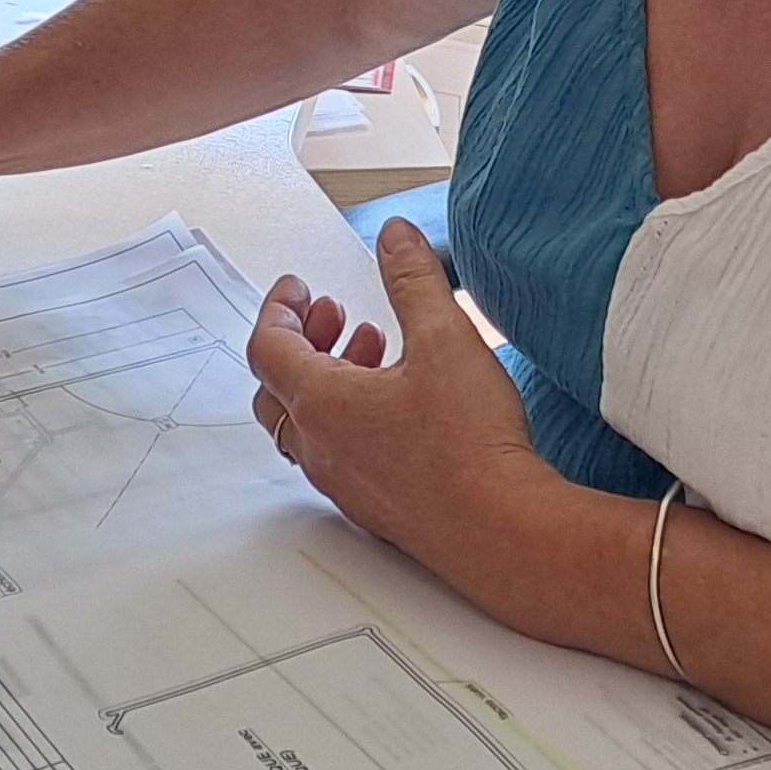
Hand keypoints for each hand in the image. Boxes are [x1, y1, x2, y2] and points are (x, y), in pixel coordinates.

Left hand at [244, 220, 557, 586]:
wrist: (501, 530)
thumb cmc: (469, 448)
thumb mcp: (444, 338)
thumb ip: (413, 280)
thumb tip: (394, 238)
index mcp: (322, 403)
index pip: (268, 347)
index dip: (278, 308)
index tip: (296, 289)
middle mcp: (322, 447)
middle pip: (276, 388)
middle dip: (300, 342)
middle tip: (331, 316)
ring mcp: (344, 482)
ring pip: (307, 424)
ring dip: (326, 380)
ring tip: (375, 352)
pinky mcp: (373, 506)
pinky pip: (336, 454)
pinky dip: (347, 418)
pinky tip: (400, 406)